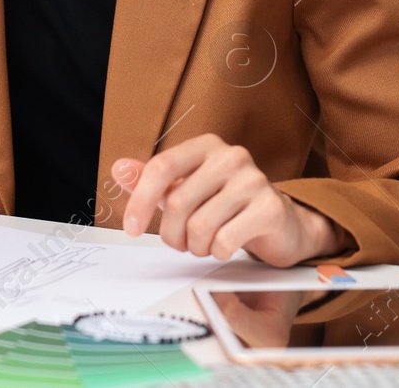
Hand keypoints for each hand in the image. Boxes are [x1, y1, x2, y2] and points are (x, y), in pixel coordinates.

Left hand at [114, 133, 338, 266]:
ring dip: (196, 246)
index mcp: (206, 146)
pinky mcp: (270, 207)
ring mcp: (253, 180)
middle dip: (172, 234)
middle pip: (178, 202)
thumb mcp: (185, 189)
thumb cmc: (227, 204)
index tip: (131, 228)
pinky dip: (218, 252)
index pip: (162, 167)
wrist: (279, 223)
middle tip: (180, 243)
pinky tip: (225, 246)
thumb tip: (119, 169)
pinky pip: (225, 241)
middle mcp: (231, 156)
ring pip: (200, 226)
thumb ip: (151, 180)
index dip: (141, 200)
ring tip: (205, 243)